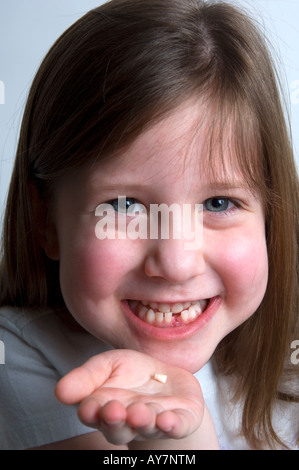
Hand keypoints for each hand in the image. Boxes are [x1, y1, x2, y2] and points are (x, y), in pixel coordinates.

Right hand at [55, 349, 213, 447]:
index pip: (94, 415)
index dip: (92, 412)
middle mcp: (128, 422)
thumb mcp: (106, 365)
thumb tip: (60, 391)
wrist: (166, 377)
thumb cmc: (131, 373)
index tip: (89, 407)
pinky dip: (173, 426)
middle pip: (118, 428)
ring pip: (147, 427)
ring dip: (143, 421)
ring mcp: (155, 423)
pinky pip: (178, 427)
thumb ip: (86, 377)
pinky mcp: (181, 421)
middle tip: (114, 410)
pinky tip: (168, 420)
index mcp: (105, 409)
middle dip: (116, 421)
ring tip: (140, 412)